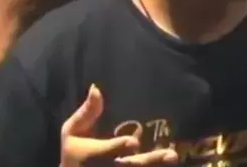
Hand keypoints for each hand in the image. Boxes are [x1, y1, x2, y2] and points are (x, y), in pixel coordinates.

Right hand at [61, 84, 177, 166]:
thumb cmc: (74, 153)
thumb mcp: (72, 132)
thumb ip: (86, 112)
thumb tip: (96, 87)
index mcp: (94, 155)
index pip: (109, 151)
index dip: (120, 147)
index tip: (133, 142)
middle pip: (131, 166)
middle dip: (150, 161)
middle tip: (171, 154)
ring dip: (157, 166)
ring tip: (174, 156)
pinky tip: (169, 166)